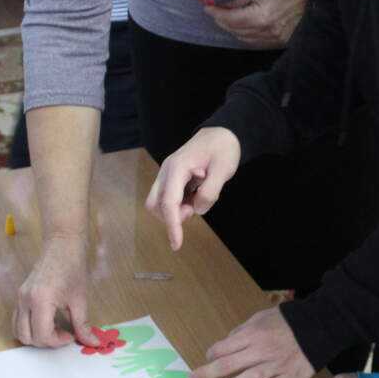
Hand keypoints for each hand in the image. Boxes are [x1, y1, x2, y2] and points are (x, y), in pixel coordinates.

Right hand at [12, 235, 98, 347]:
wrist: (62, 245)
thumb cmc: (72, 268)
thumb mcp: (80, 299)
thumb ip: (83, 324)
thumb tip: (92, 342)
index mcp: (41, 300)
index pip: (42, 335)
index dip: (58, 341)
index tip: (71, 335)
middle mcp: (25, 300)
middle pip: (27, 337)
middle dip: (46, 341)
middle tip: (63, 333)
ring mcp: (20, 298)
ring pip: (18, 331)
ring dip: (36, 336)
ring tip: (54, 327)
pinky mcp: (20, 296)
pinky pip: (17, 320)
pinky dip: (29, 327)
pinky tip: (47, 320)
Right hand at [144, 127, 239, 250]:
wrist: (222, 133)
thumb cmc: (223, 149)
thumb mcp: (223, 169)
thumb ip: (210, 192)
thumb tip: (196, 209)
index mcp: (177, 168)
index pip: (168, 202)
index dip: (172, 225)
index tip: (177, 244)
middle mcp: (167, 172)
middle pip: (154, 205)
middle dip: (172, 216)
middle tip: (195, 207)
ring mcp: (167, 175)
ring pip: (160, 204)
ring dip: (177, 211)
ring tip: (199, 197)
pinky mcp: (171, 179)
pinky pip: (169, 199)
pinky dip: (180, 205)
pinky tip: (197, 193)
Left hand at [188, 306, 311, 377]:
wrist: (319, 328)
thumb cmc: (288, 322)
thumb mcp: (262, 317)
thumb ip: (243, 331)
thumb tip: (226, 344)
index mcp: (254, 334)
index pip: (225, 347)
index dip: (212, 354)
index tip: (207, 359)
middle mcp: (261, 350)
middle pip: (229, 364)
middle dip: (207, 373)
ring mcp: (274, 366)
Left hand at [202, 0, 306, 48]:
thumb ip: (238, 2)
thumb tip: (223, 8)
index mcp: (259, 17)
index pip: (229, 20)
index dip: (216, 13)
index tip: (208, 8)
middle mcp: (266, 32)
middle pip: (235, 32)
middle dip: (223, 21)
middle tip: (216, 11)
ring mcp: (275, 40)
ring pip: (245, 40)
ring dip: (234, 30)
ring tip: (229, 18)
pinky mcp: (281, 42)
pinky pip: (257, 43)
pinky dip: (247, 36)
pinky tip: (244, 26)